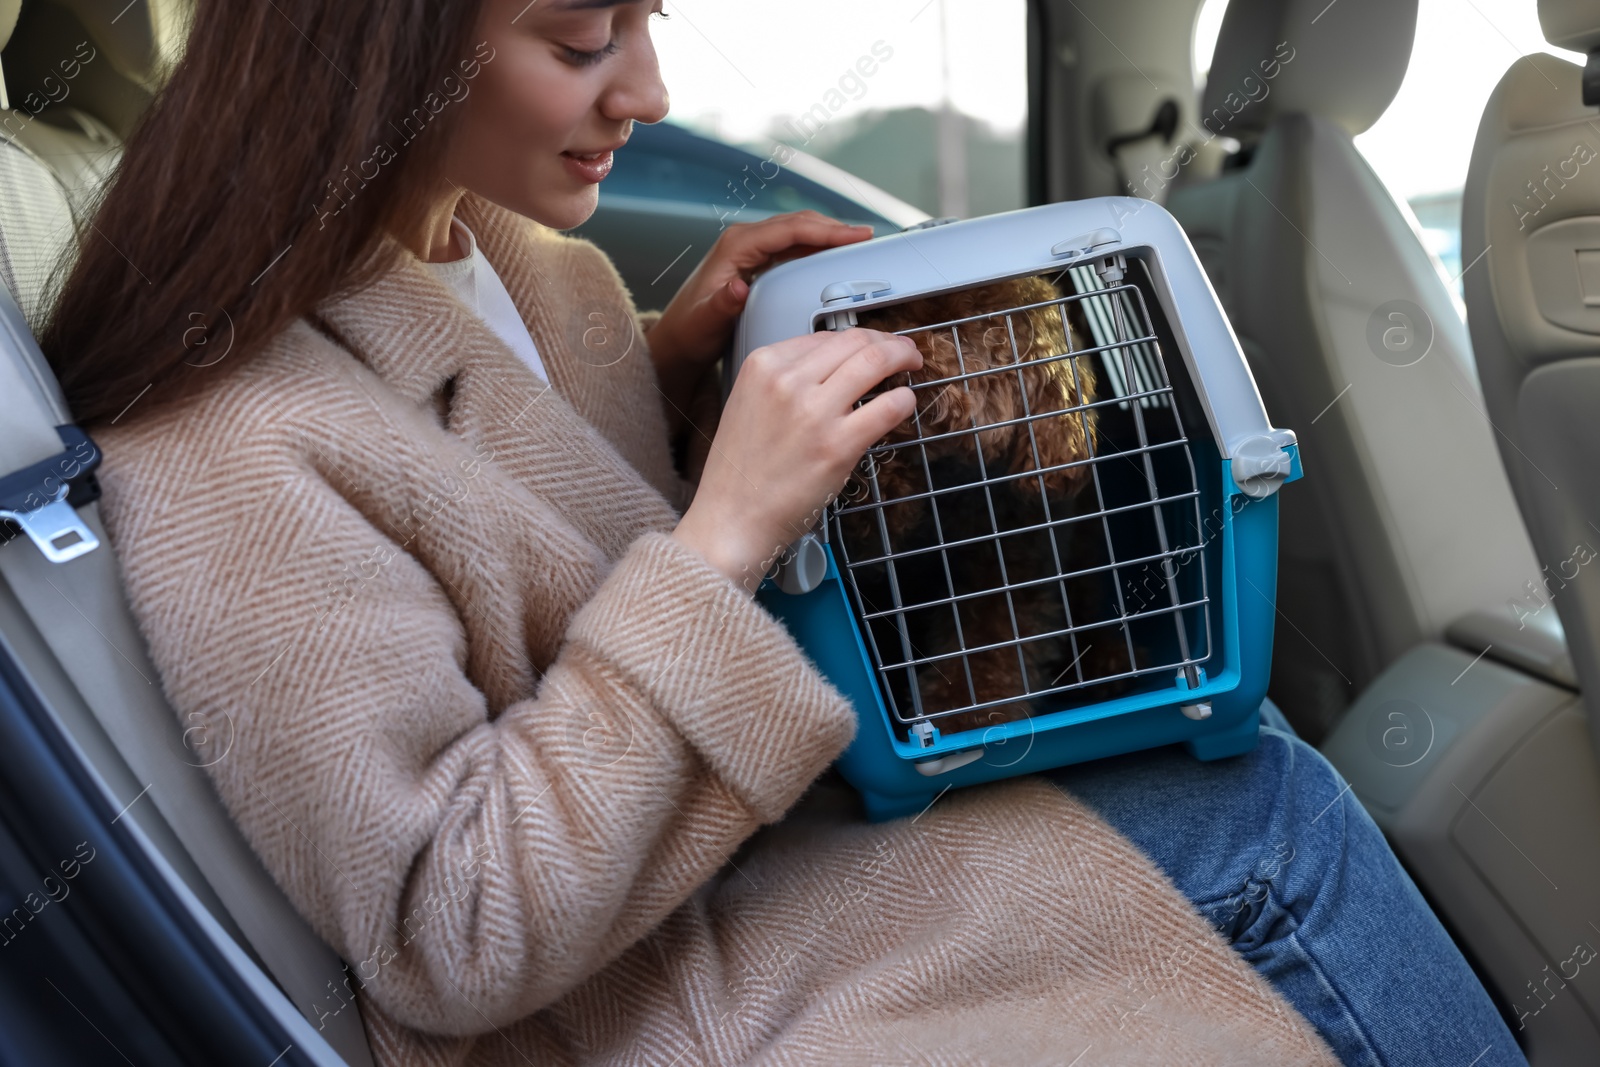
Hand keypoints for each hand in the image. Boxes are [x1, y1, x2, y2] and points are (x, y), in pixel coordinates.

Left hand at [646, 211, 875, 411]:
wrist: (677, 342)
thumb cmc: (689, 331)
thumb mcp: (705, 321)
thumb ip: (721, 305)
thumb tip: (738, 288)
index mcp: (737, 247)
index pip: (791, 229)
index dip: (827, 230)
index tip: (855, 235)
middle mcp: (744, 242)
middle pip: (798, 224)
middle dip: (834, 228)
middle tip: (866, 237)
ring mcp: (750, 250)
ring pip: (797, 233)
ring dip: (828, 236)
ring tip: (858, 244)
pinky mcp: (756, 263)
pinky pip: (793, 248)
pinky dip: (816, 249)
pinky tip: (833, 258)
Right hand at [672, 328, 921, 591]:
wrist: (732, 518)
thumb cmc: (740, 471)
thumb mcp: (748, 402)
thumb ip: (785, 379)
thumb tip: (833, 366)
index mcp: (763, 364)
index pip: (823, 336)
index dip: (856, 339)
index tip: (871, 345)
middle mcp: (788, 381)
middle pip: (855, 341)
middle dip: (887, 342)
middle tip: (903, 352)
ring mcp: (815, 412)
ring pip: (876, 362)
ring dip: (903, 358)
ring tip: (911, 366)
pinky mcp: (838, 445)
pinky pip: (889, 406)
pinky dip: (904, 400)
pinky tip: (905, 404)